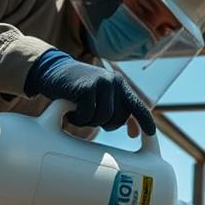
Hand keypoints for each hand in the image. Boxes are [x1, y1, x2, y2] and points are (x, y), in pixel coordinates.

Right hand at [31, 54, 155, 134]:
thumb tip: (134, 133)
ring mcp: (101, 83)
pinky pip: (88, 115)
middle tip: (90, 117)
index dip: (145, 121)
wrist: (53, 70)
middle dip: (105, 125)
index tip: (151, 134)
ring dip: (89, 122)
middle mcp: (114, 82)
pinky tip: (70, 111)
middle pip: (119, 118)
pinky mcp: (86, 88)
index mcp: (120, 85)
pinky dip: (78, 119)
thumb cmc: (77, 87)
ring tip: (79, 113)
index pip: (137, 105)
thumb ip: (116, 109)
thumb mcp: (100, 95)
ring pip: (103, 118)